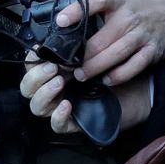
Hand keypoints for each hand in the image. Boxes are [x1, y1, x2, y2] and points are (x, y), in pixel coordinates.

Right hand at [21, 59, 151, 136]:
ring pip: (37, 107)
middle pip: (28, 88)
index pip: (30, 68)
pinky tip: (67, 105)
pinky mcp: (73, 123)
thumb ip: (73, 49)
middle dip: (35, 77)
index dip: (31, 61)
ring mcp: (60, 107)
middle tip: (52, 68)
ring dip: (44, 93)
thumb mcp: (92, 53)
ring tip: (60, 83)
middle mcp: (53, 90)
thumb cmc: (113, 70)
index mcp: (54, 72)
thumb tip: (59, 38)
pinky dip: (58, 115)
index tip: (40, 52)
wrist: (137, 91)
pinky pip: (56, 125)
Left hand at [50, 0, 164, 86]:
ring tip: (81, 74)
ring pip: (118, 53)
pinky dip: (120, 75)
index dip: (78, 10)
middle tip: (67, 65)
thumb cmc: (133, 3)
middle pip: (104, 38)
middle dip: (84, 54)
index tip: (60, 21)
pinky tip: (106, 79)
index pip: (97, 0)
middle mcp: (130, 17)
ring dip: (97, 67)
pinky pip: (134, 66)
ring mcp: (142, 35)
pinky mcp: (152, 51)